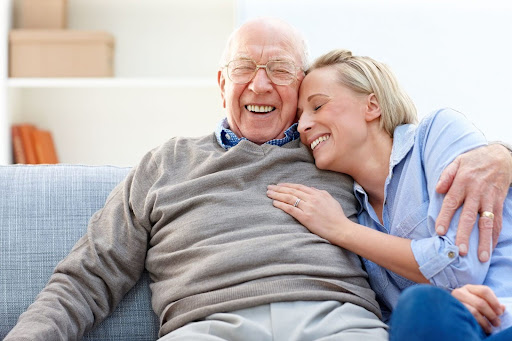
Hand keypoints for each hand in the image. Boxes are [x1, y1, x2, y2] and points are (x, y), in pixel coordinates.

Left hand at [266, 183, 347, 241]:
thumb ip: (320, 193)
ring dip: (277, 195)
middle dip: (279, 188)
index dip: (288, 185)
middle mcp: (312, 199)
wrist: (341, 229)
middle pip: (292, 191)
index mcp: (318, 194)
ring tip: (268, 193)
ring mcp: (308, 208)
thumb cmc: (337, 216)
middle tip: (269, 187)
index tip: (279, 185)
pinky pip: (290, 209)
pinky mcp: (305, 217)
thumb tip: (310, 188)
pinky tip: (274, 203)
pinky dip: (281, 205)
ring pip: (289, 198)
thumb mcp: (330, 200)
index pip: (299, 187)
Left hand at [435, 144, 511, 260]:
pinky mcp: (499, 203)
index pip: (451, 202)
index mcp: (463, 182)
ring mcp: (490, 199)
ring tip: (481, 257)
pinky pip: (498, 221)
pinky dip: (495, 236)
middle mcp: (476, 192)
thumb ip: (446, 175)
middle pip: (469, 216)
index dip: (445, 217)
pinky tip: (490, 249)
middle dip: (464, 234)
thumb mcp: (457, 162)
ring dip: (484, 241)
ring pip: (487, 223)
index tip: (439, 232)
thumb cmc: (474, 161)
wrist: (501, 156)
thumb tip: (438, 189)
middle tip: (460, 250)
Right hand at [451, 284, 505, 333]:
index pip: (484, 291)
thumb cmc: (467, 305)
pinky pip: (466, 318)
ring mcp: (454, 301)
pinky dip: (476, 324)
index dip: (494, 302)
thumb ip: (491, 303)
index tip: (500, 312)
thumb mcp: (479, 301)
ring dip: (485, 322)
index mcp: (469, 288)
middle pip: (480, 303)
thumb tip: (502, 308)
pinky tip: (480, 327)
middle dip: (491, 314)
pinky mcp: (452, 311)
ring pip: (473, 311)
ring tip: (490, 328)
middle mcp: (460, 292)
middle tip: (497, 323)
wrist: (449, 310)